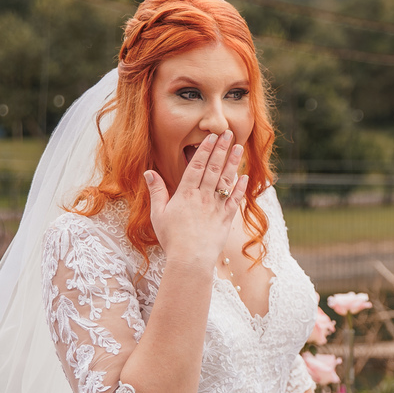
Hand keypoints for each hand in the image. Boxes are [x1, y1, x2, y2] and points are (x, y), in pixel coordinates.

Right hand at [144, 130, 247, 267]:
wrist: (190, 260)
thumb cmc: (172, 238)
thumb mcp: (158, 214)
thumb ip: (156, 191)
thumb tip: (149, 172)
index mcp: (186, 194)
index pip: (197, 166)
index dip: (205, 150)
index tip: (212, 136)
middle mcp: (203, 197)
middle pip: (214, 168)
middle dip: (222, 149)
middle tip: (228, 133)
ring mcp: (216, 207)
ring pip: (226, 180)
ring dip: (233, 163)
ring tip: (239, 147)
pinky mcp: (226, 219)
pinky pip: (235, 200)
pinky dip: (241, 187)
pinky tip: (245, 176)